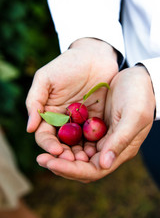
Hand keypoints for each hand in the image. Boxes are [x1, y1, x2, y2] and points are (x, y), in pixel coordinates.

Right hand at [26, 38, 117, 159]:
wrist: (94, 56)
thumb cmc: (67, 64)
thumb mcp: (46, 79)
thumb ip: (35, 101)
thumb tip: (29, 128)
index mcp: (49, 113)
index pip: (45, 135)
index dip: (49, 145)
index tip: (56, 151)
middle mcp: (63, 121)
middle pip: (62, 144)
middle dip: (66, 154)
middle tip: (73, 161)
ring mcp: (80, 122)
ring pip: (78, 144)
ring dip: (81, 154)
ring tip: (86, 160)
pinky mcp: (96, 121)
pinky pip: (95, 136)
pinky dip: (96, 145)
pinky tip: (100, 150)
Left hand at [36, 66, 154, 182]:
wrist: (138, 78)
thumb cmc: (139, 96)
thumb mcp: (134, 116)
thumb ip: (120, 141)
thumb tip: (103, 165)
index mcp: (119, 150)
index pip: (93, 170)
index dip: (71, 170)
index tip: (51, 164)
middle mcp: (108, 148)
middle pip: (82, 165)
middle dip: (61, 164)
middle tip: (41, 159)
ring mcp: (100, 137)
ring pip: (77, 153)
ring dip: (60, 154)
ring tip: (44, 152)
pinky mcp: (93, 126)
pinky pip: (76, 137)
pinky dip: (65, 139)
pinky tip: (53, 136)